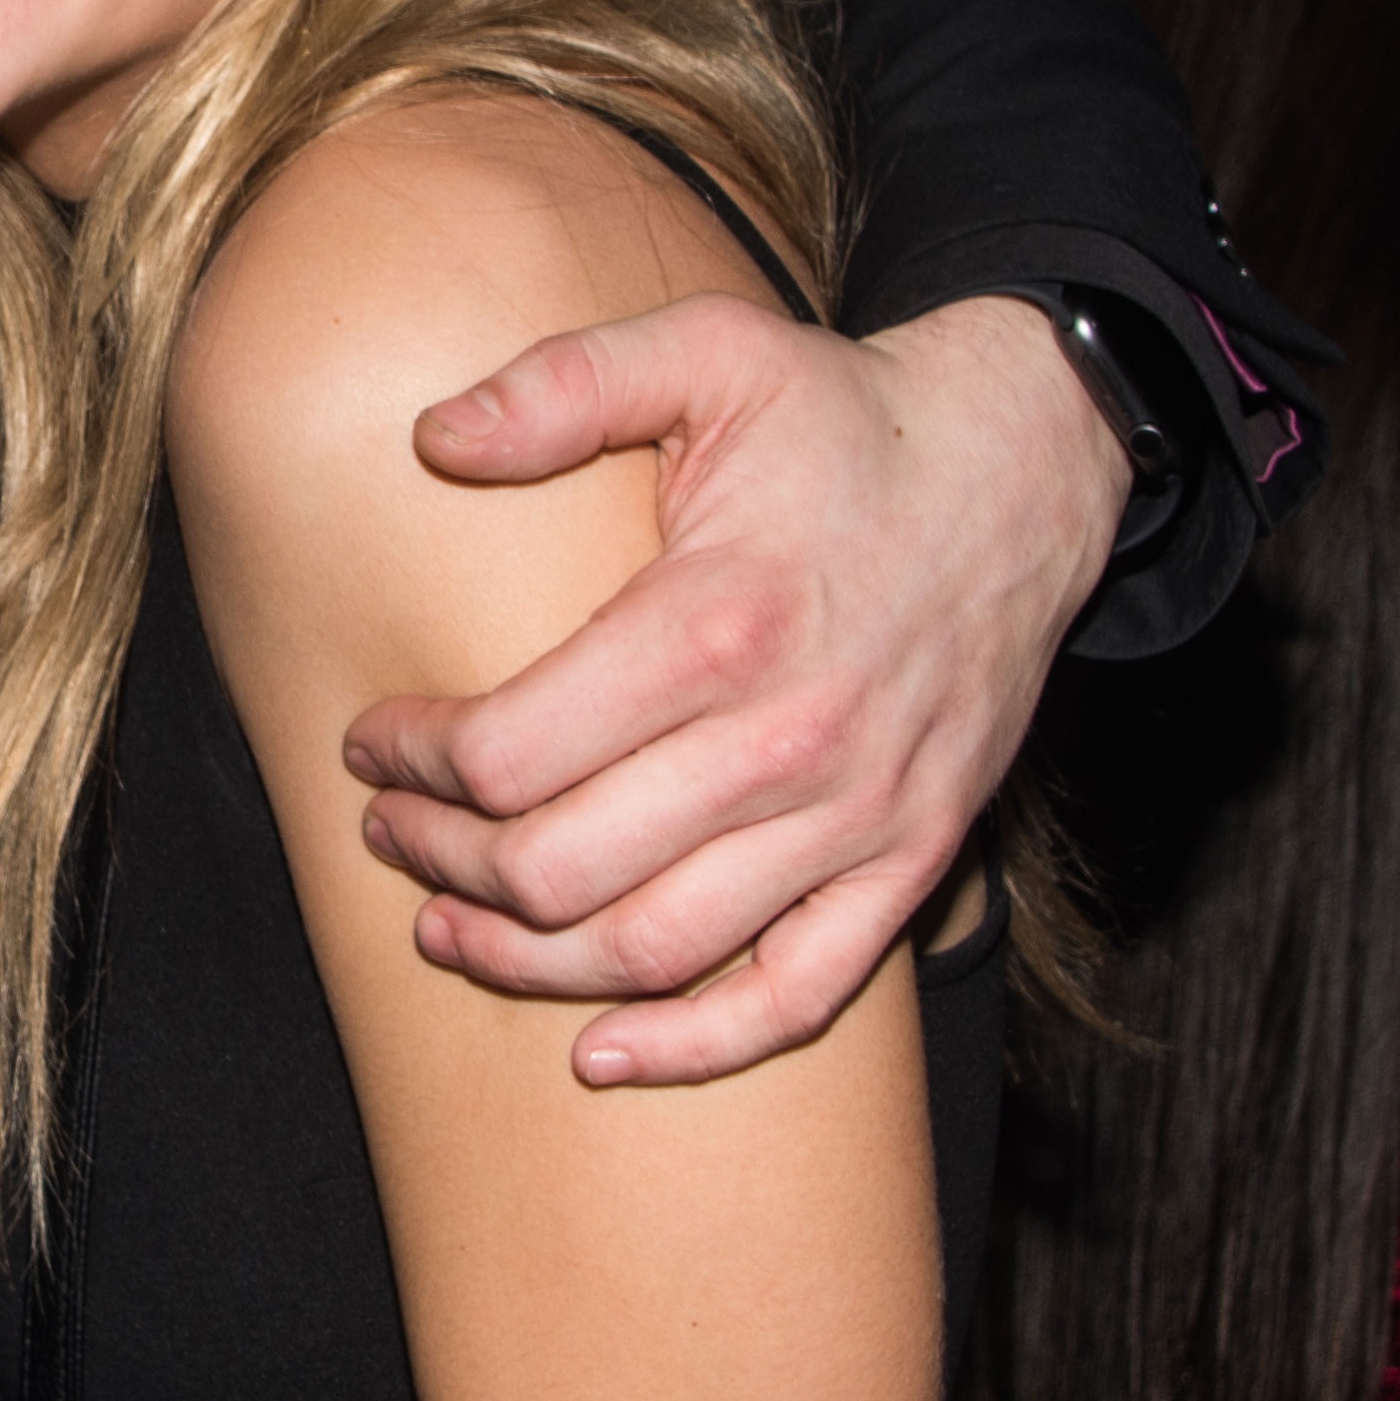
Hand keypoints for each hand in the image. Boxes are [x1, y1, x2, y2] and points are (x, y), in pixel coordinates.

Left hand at [340, 291, 1122, 1086]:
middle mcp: (787, 740)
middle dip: (444, 864)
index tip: (374, 739)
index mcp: (718, 620)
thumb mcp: (709, 352)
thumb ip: (564, 384)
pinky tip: (600, 1049)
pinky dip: (692, 1046)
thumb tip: (432, 438)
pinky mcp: (910, 861)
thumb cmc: (847, 418)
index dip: (413, 760)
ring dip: (525, 962)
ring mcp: (856, 816)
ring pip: (652, 947)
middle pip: (559, 867)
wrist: (1025, 471)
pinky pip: (795, 997)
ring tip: (449, 931)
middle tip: (391, 832)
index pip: (510, 750)